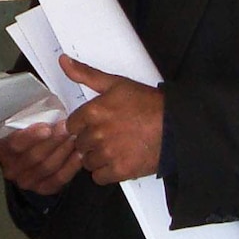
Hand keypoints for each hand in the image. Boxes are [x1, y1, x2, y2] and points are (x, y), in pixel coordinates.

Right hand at [0, 122, 82, 194]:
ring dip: (64, 150)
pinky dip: (71, 166)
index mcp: (1, 149)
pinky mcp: (42, 188)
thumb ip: (27, 116)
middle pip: (34, 156)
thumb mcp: (22, 120)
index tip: (46, 128)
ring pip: (48, 167)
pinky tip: (79, 154)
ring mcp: (26, 181)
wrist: (32, 151)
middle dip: (54, 140)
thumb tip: (42, 105)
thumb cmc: (29, 130)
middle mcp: (10, 168)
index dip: (30, 137)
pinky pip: (59, 179)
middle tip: (68, 127)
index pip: (14, 145)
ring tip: (75, 136)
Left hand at [59, 56, 164, 184]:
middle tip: (108, 135)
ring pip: (87, 162)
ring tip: (114, 147)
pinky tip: (118, 160)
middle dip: (90, 141)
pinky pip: (99, 177)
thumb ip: (86, 74)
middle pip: (79, 144)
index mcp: (93, 112)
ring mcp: (108, 154)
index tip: (94, 125)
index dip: (82, 126)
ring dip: (97, 157)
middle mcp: (97, 134)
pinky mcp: (119, 170)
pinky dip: (106, 171)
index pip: (71, 126)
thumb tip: (64, 61)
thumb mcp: (116, 83)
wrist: (175, 126)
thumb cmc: (148, 104)